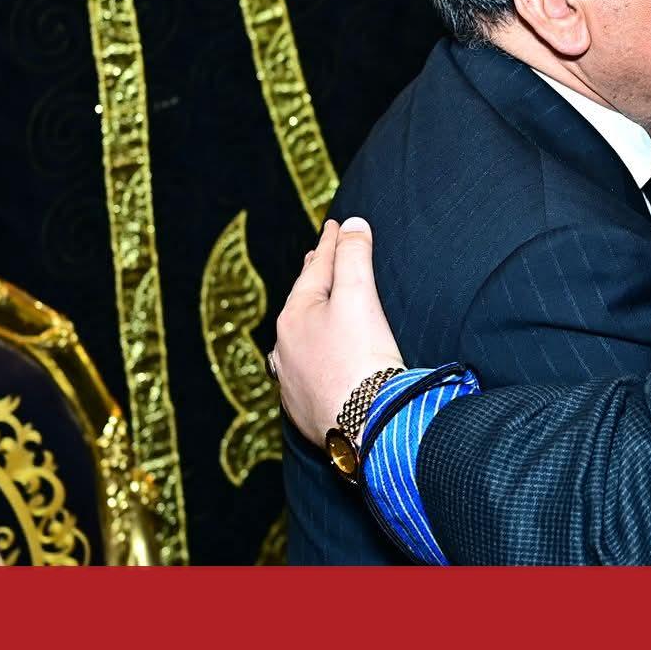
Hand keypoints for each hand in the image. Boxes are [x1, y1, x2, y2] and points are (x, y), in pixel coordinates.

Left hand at [273, 216, 404, 445]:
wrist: (366, 424)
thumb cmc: (362, 358)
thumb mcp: (360, 296)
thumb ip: (353, 256)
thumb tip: (352, 224)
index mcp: (294, 316)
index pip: (317, 268)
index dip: (331, 243)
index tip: (336, 224)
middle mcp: (284, 348)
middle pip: (302, 303)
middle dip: (314, 278)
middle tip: (318, 257)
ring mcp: (291, 381)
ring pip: (297, 340)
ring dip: (308, 321)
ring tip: (315, 309)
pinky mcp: (305, 409)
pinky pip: (305, 373)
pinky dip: (313, 357)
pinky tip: (317, 362)